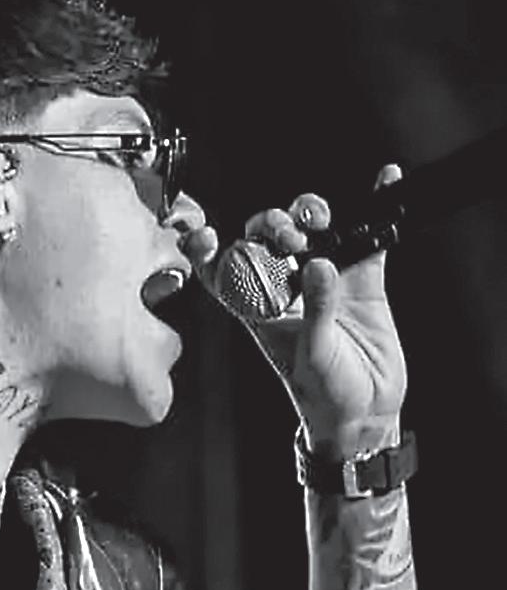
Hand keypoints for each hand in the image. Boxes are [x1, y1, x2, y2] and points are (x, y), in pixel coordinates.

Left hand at [224, 167, 407, 455]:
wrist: (365, 409)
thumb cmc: (323, 392)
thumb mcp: (311, 355)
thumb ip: (315, 311)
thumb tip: (319, 266)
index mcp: (256, 308)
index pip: (221, 272)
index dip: (207, 250)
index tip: (205, 234)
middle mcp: (285, 287)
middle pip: (266, 238)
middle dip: (270, 226)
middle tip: (288, 239)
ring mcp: (323, 278)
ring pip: (310, 229)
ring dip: (309, 213)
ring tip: (318, 222)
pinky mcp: (361, 277)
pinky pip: (366, 236)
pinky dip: (374, 208)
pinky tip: (383, 180)